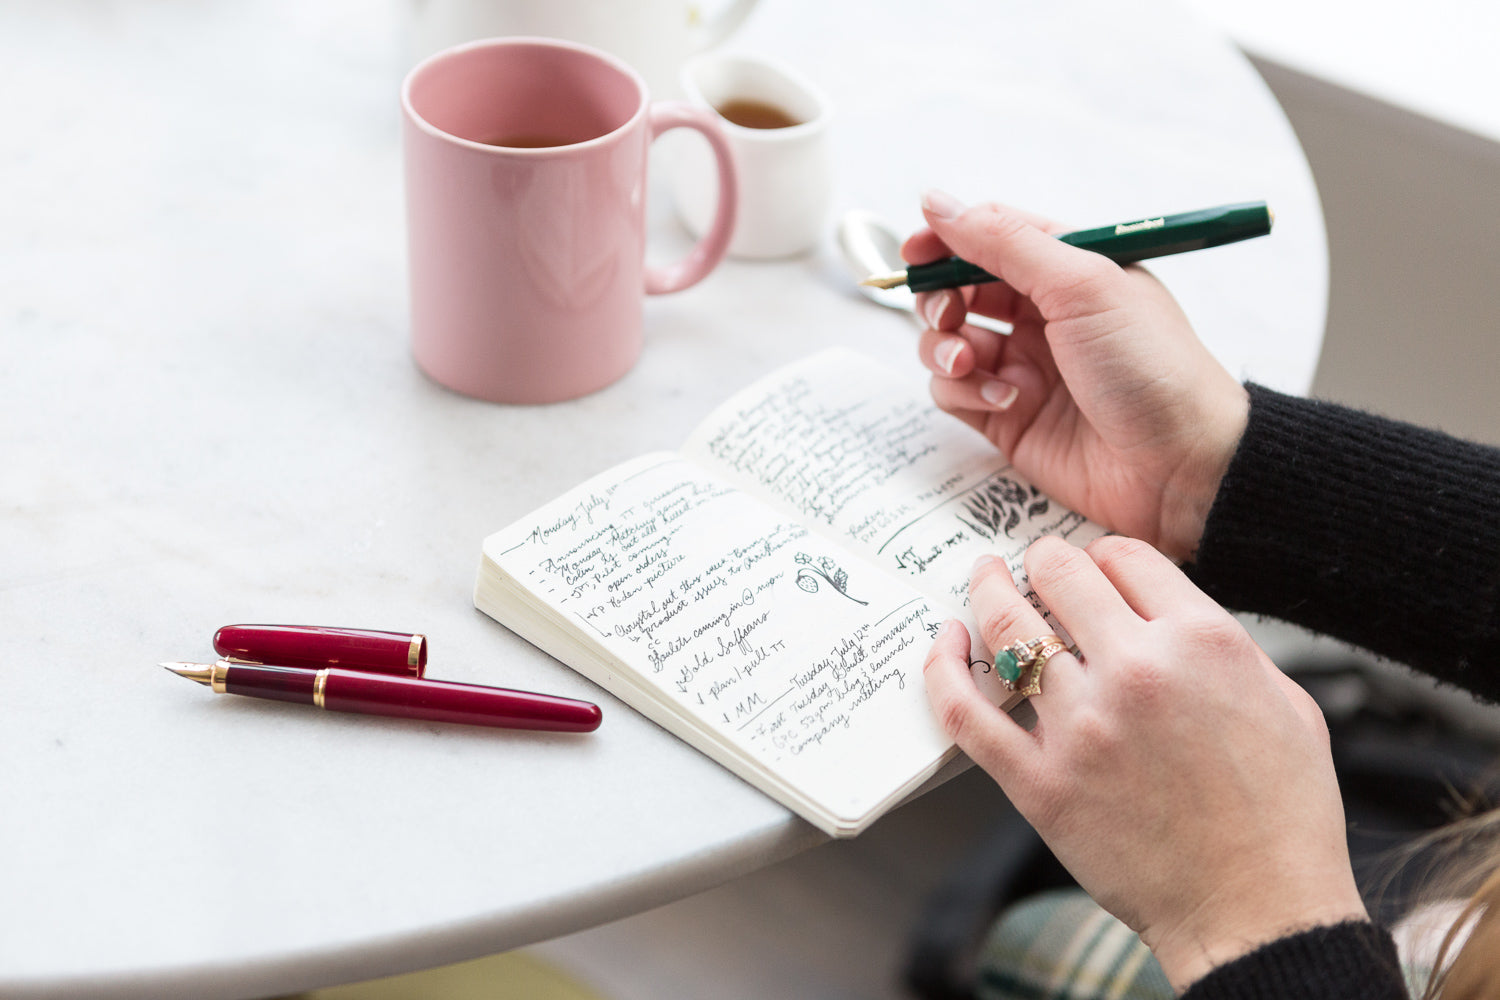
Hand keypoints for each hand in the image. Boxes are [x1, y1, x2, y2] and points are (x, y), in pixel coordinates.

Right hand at [906, 191, 1248, 561]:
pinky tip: (1005, 400)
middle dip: (939, 298)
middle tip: (949, 315)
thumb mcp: (1082, 284)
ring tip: (973, 362)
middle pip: (958, 289)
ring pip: (946, 342)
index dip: (946, 239)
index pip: (990, 236)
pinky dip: (964, 391)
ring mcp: (1022, 366)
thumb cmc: (1151, 367)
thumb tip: (938, 203)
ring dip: (944, 347)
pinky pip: (954, 392)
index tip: (914, 254)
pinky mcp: (1007, 417)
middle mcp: (1041, 315)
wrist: (1182, 466)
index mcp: (1067, 270)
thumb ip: (1004, 241)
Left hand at [923, 536, 1366, 989]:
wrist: (1257, 910)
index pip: (1124, 557)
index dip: (1100, 555)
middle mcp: (1136, 672)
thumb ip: (1223, 646)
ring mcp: (1081, 727)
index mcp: (1202, 642)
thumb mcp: (1286, 702)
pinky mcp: (1039, 782)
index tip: (1090, 565)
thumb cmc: (1280, 816)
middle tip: (1032, 565)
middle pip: (1058, 575)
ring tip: (984, 579)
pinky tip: (946, 643)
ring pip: (1006, 629)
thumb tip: (1170, 615)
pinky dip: (943, 668)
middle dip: (1041, 561)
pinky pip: (967, 712)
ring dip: (987, 592)